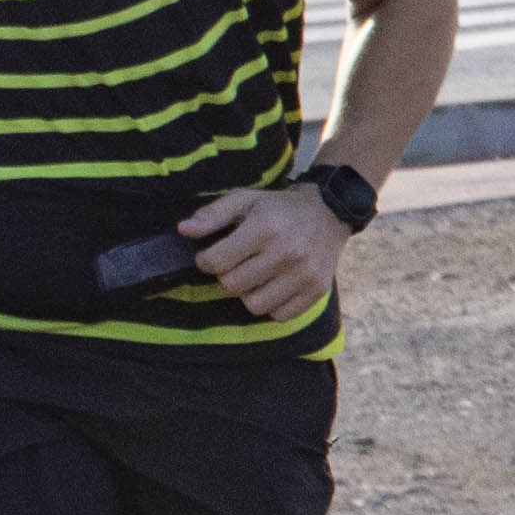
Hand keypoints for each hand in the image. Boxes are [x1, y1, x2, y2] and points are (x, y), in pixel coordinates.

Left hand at [172, 179, 349, 323]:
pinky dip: (273, 305)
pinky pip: (280, 315)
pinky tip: (275, 286)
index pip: (215, 262)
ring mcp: (304, 274)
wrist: (330, 212)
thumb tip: (183, 230)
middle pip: (232, 286)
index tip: (215, 254)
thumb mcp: (244, 200)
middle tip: (238, 264)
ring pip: (254, 305)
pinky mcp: (317, 289)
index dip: (206, 260)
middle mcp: (286, 253)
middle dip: (228, 276)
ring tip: (256, 276)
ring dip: (249, 293)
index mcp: (264, 228)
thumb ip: (212, 215)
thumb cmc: (278, 207)